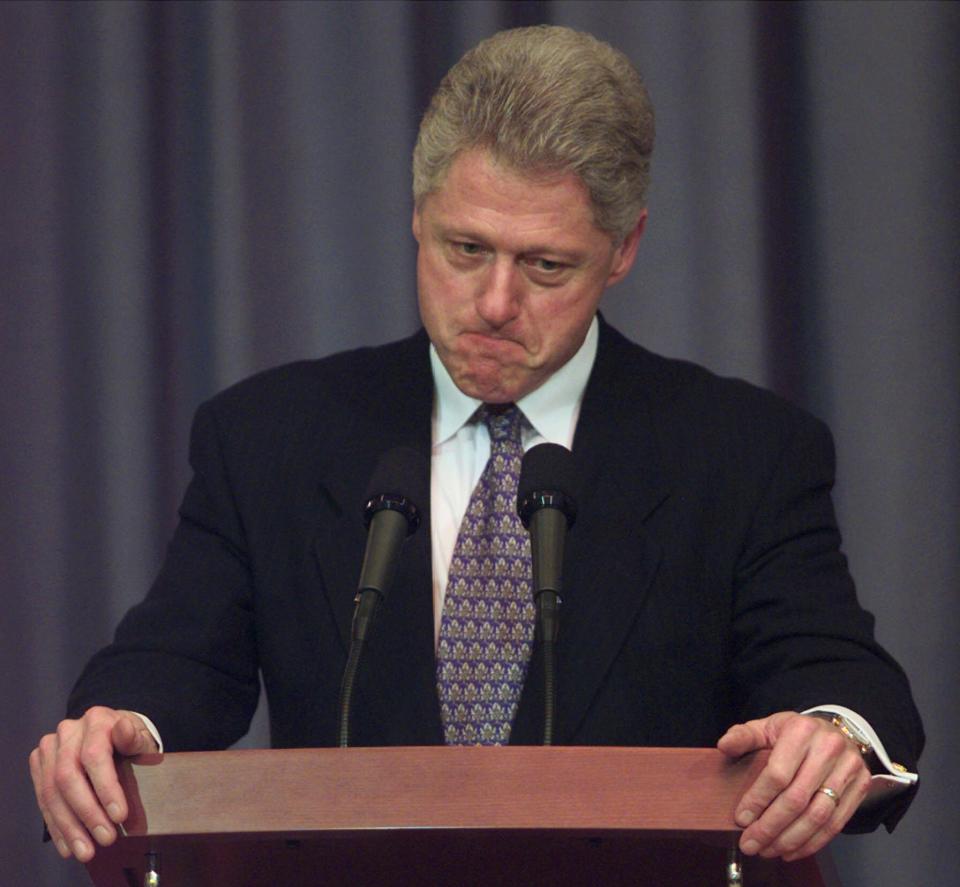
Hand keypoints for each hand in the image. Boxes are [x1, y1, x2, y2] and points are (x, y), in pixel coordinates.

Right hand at [29, 707, 158, 862]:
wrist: (115, 734)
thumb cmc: (132, 740)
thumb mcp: (142, 739)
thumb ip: (134, 738)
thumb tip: (123, 729)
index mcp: (97, 719)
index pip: (95, 756)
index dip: (106, 788)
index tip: (120, 816)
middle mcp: (69, 731)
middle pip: (68, 776)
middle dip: (87, 813)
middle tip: (106, 838)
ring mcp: (50, 748)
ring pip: (51, 792)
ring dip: (68, 826)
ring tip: (86, 850)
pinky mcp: (39, 764)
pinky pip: (43, 800)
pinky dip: (57, 826)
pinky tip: (68, 845)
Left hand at [717, 711, 870, 860]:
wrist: (834, 730)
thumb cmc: (793, 732)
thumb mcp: (766, 726)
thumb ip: (743, 736)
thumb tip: (723, 746)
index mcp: (801, 730)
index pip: (778, 774)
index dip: (758, 800)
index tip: (741, 820)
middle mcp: (829, 748)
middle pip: (797, 799)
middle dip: (771, 827)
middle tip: (751, 844)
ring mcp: (849, 768)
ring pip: (818, 815)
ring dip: (791, 840)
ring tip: (768, 850)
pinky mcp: (861, 786)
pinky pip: (836, 823)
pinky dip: (813, 842)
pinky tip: (792, 850)